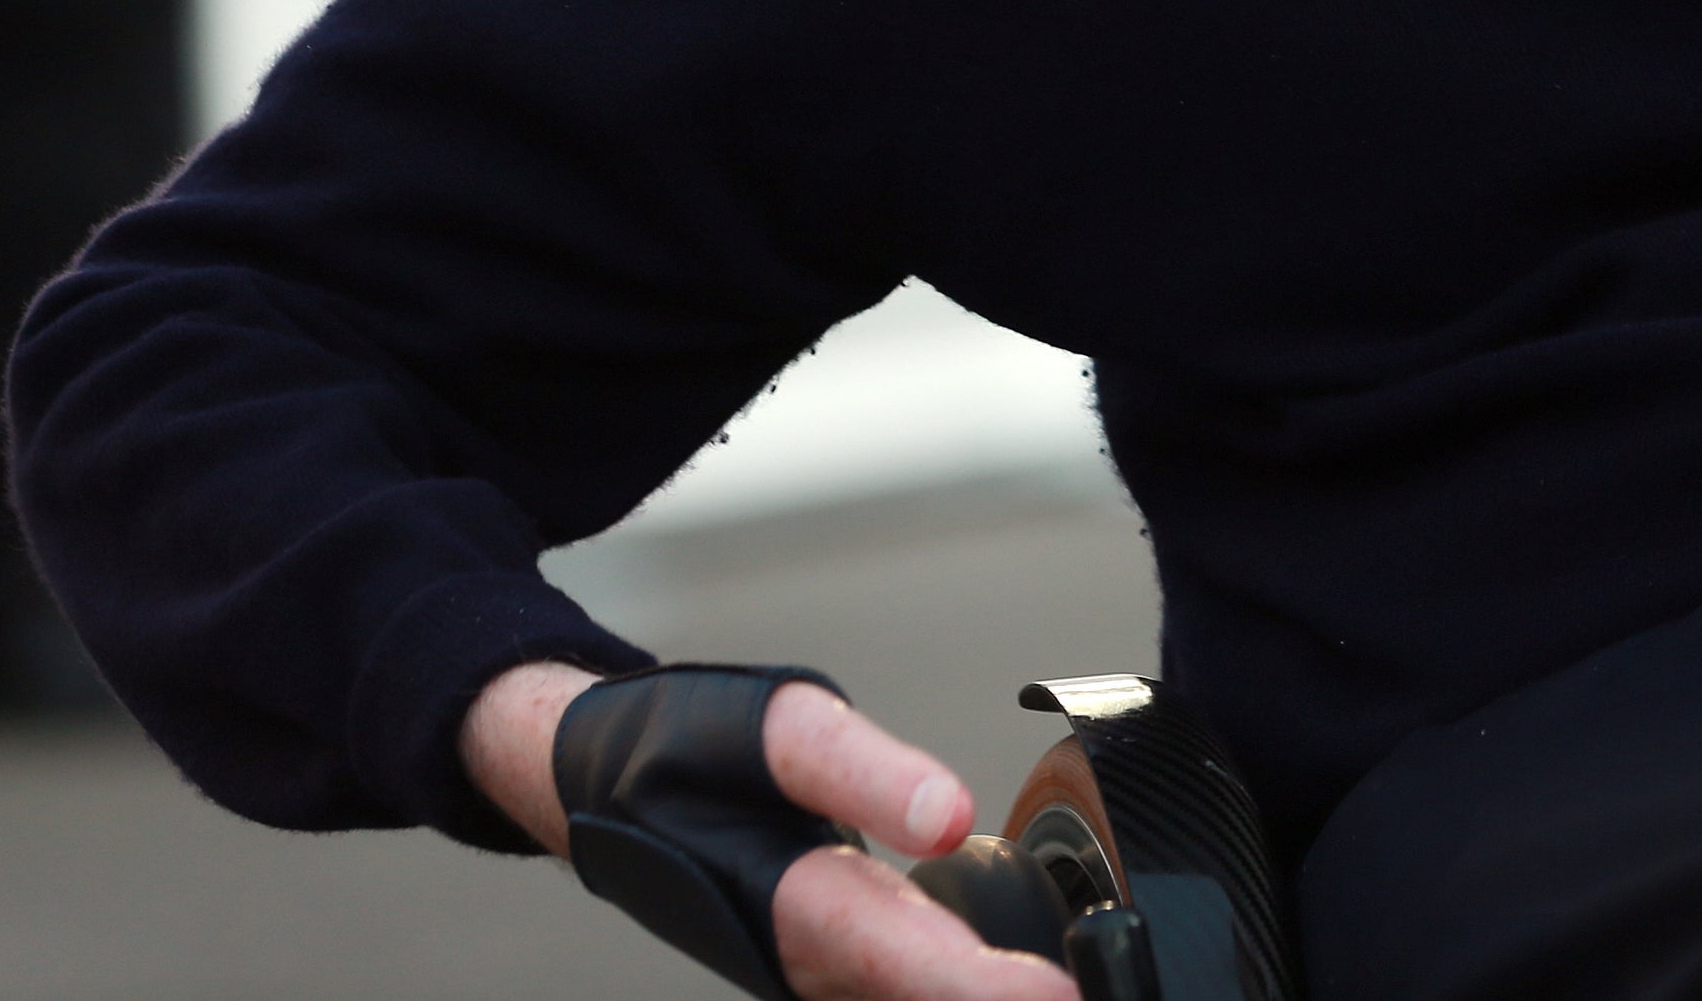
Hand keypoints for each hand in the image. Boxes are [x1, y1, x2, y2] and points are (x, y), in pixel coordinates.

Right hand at [463, 661, 1073, 998]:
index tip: (1056, 995)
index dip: (976, 986)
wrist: (603, 788)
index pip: (896, 953)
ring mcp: (813, 976)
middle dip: (993, 1000)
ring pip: (902, 998)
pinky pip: (893, 988)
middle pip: (914, 995)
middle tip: (1098, 994)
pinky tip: (1011, 983)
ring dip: (973, 994)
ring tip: (1070, 990)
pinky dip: (947, 983)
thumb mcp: (771, 727)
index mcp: (786, 900)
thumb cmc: (684, 751)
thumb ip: (861, 770)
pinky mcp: (830, 970)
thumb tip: (946, 813)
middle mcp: (802, 962)